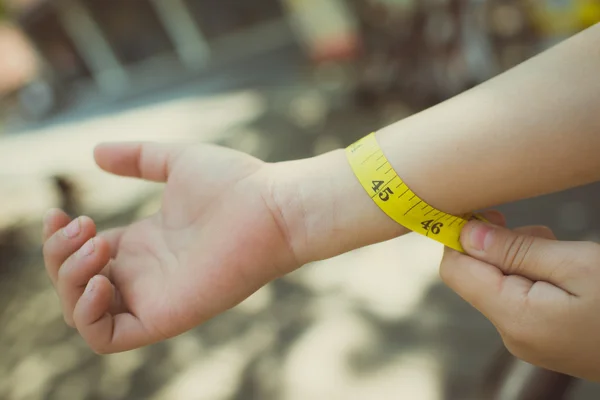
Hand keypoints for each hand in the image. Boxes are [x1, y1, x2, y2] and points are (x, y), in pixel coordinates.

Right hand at [42, 142, 297, 353]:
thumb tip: (96, 152)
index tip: (63, 212)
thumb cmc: (235, 184)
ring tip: (98, 245)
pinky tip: (102, 278)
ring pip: (83, 313)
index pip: (83, 256)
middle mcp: (144, 274)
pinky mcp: (165, 317)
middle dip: (60, 256)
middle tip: (86, 226)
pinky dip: (87, 314)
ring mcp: (153, 297)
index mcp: (144, 244)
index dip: (61, 240)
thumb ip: (137, 158)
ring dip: (70, 280)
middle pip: (74, 284)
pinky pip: (108, 338)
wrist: (272, 206)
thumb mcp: (175, 162)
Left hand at [440, 211, 599, 380]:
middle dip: (497, 246)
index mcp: (514, 316)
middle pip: (475, 276)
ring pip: (498, 285)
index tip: (483, 210)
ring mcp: (527, 339)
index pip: (455, 270)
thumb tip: (466, 234)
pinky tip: (563, 270)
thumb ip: (516, 250)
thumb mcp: (577, 265)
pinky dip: (532, 276)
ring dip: (518, 258)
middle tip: (541, 234)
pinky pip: (519, 299)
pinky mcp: (542, 338)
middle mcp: (511, 333)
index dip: (459, 236)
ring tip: (560, 252)